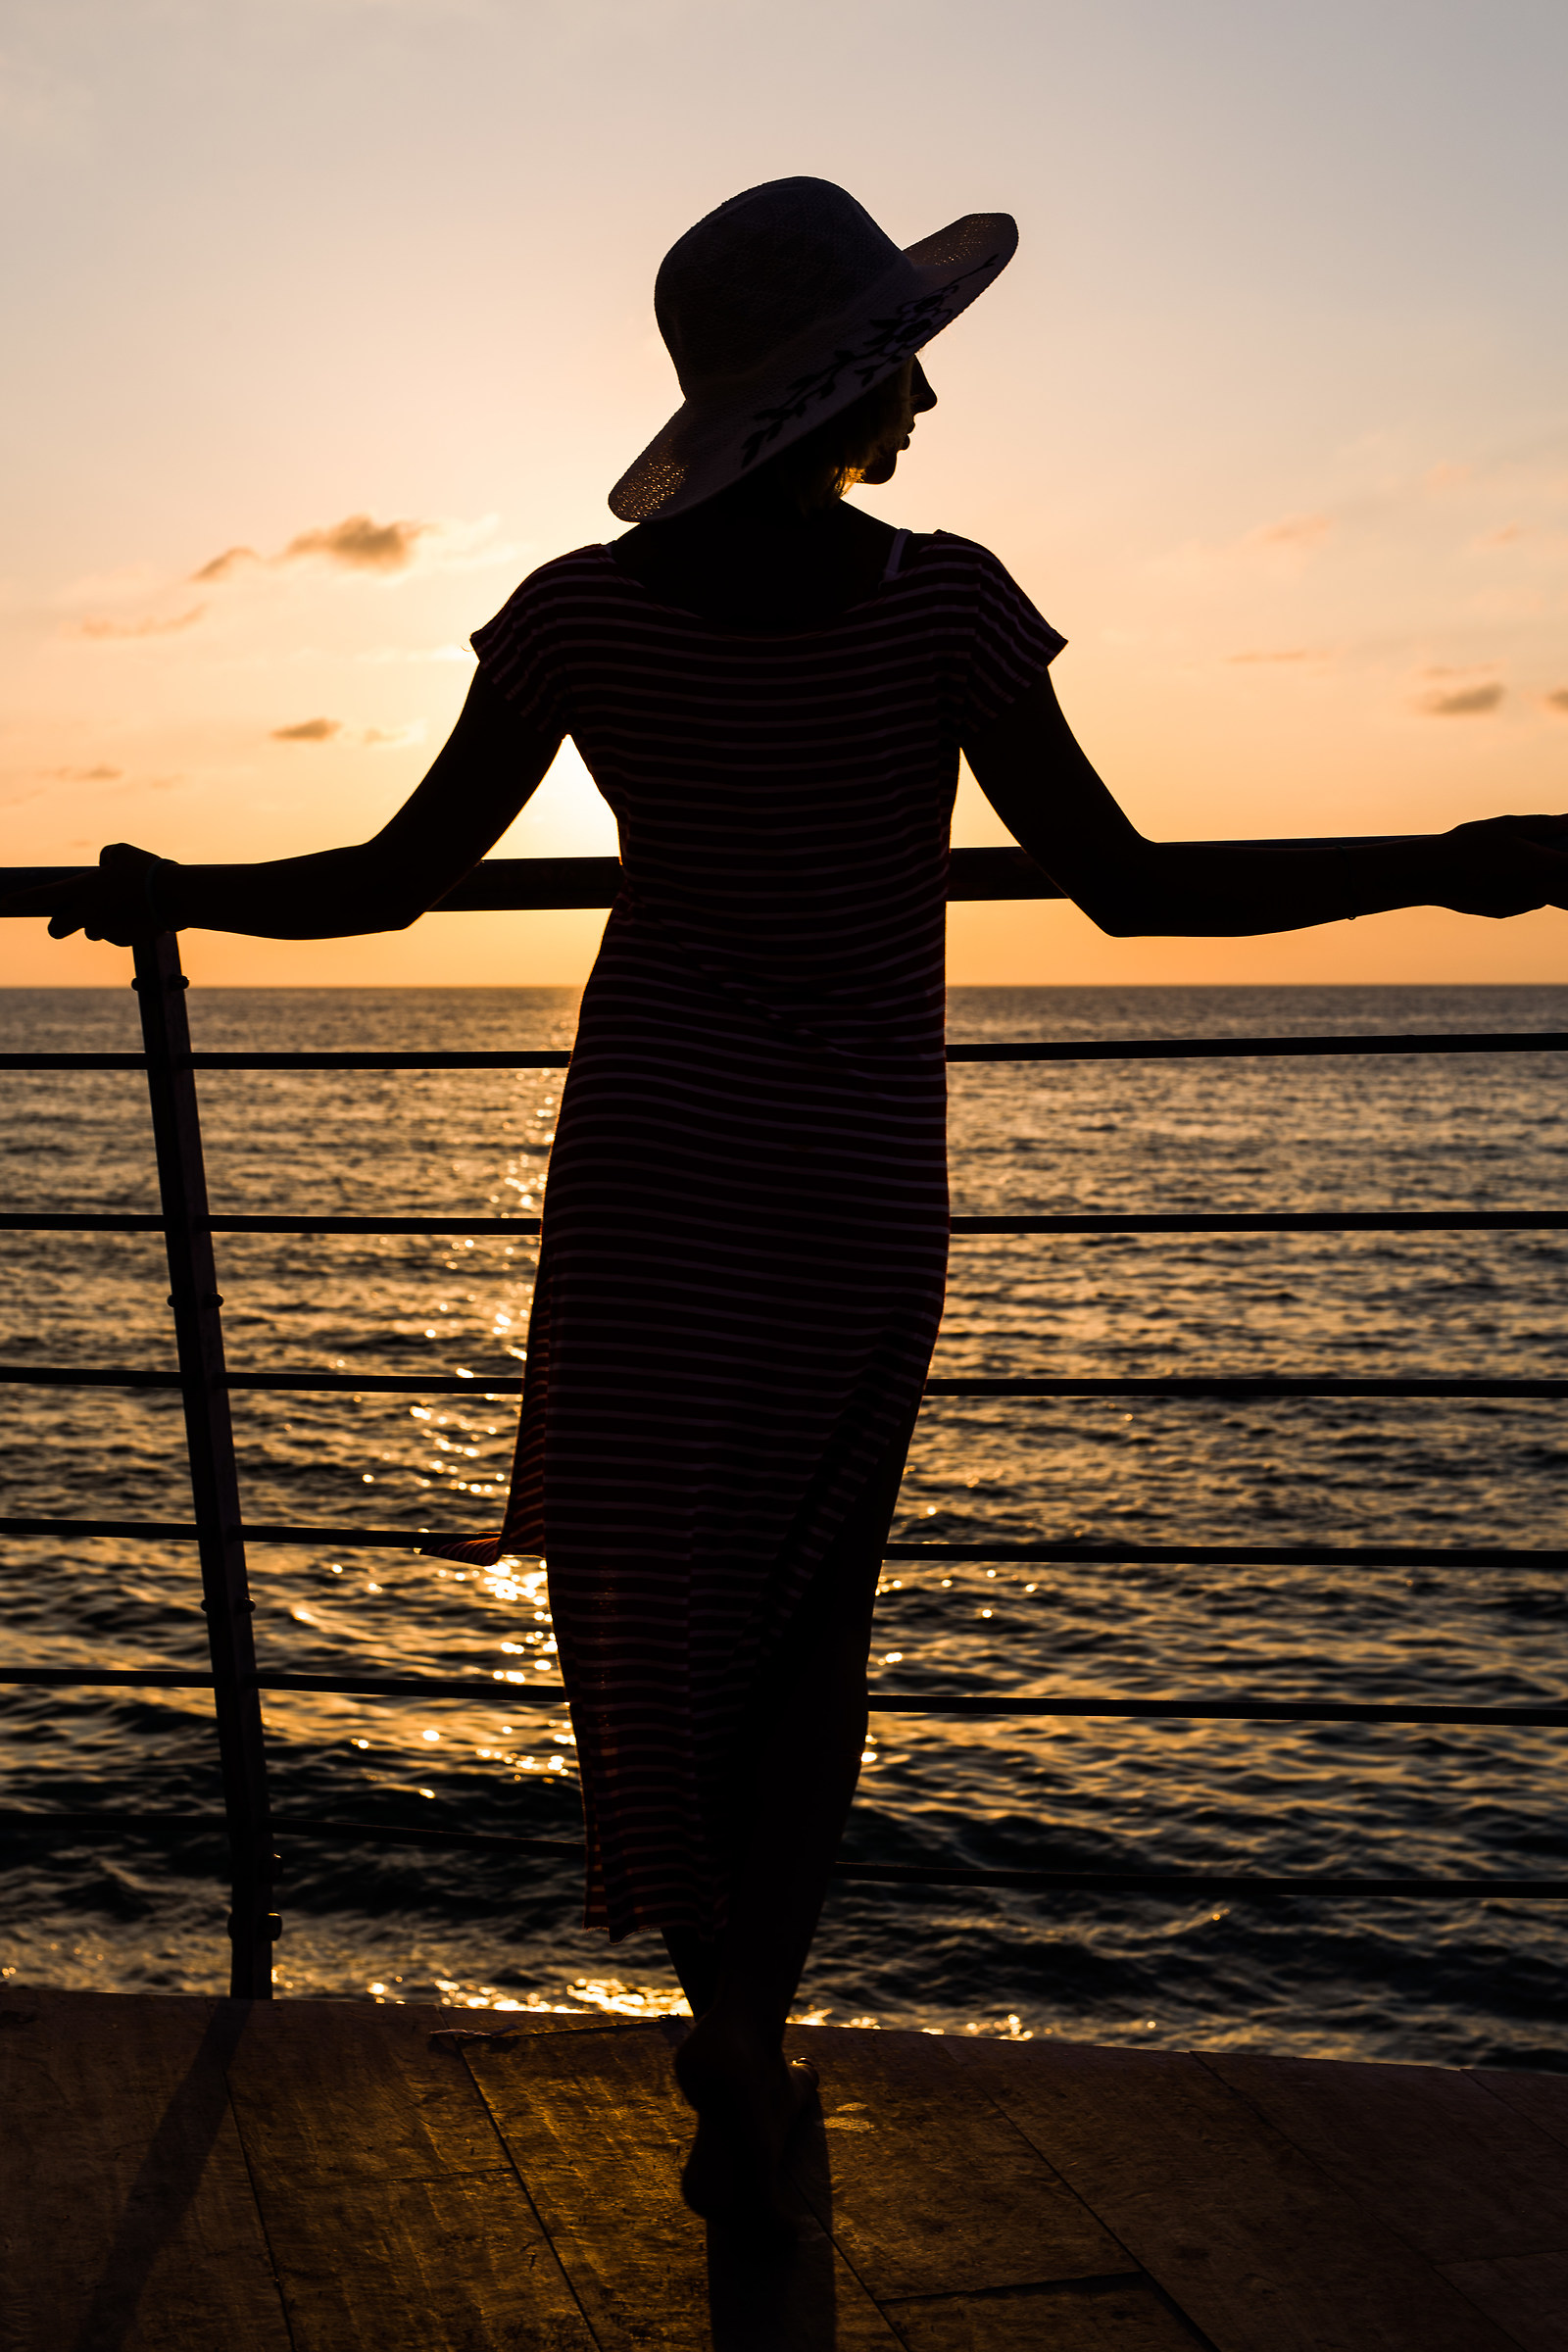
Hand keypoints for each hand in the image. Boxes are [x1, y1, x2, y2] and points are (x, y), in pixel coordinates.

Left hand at [0, 842, 171, 944]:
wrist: (177, 896)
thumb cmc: (149, 871)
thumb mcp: (124, 852)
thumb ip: (107, 857)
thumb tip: (103, 867)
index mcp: (84, 888)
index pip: (43, 895)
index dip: (20, 900)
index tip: (3, 903)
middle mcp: (89, 912)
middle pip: (56, 929)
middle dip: (59, 925)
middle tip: (71, 917)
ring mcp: (106, 929)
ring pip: (92, 932)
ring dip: (98, 924)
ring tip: (122, 908)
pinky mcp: (124, 941)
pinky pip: (116, 936)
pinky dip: (123, 928)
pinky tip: (140, 916)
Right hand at [1429, 814, 1567, 917]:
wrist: (1434, 873)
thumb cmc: (1470, 844)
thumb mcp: (1507, 826)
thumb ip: (1543, 825)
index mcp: (1542, 865)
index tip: (1566, 847)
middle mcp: (1536, 890)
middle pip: (1566, 886)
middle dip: (1561, 872)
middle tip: (1545, 855)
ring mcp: (1520, 904)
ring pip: (1547, 894)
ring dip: (1544, 881)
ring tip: (1522, 862)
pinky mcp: (1504, 911)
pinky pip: (1526, 901)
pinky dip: (1525, 890)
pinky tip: (1504, 875)